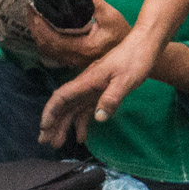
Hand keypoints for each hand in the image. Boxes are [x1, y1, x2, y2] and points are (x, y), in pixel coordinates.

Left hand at [27, 0, 130, 68]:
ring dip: (36, 33)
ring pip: (46, 49)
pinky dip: (43, 39)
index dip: (39, 24)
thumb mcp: (111, 16)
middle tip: (29, 9)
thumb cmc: (120, 35)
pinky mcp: (71, 59)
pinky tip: (40, 28)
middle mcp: (74, 57)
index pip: (53, 38)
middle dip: (34, 26)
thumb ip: (95, 3)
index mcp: (82, 48)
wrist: (128, 54)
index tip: (34, 8)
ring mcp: (71, 60)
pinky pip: (51, 51)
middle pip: (45, 44)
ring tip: (32, 16)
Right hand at [38, 26, 162, 148]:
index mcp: (87, 81)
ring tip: (58, 143)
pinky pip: (87, 109)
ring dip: (65, 125)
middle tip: (46, 142)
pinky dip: (82, 122)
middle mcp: (86, 85)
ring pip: (73, 109)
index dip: (51, 112)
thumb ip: (111, 98)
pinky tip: (82, 136)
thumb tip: (98, 118)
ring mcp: (93, 89)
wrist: (144, 46)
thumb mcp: (125, 81)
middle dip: (53, 123)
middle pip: (64, 106)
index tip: (44, 127)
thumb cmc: (134, 60)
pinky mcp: (101, 92)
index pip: (62, 97)